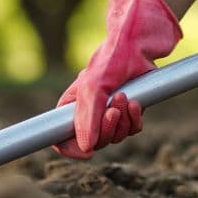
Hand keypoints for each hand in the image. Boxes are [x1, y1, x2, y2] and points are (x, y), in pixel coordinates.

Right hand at [53, 0, 181, 158]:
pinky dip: (134, 120)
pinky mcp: (129, 112)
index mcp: (70, 107)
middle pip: (92, 143)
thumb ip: (87, 119)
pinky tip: (135, 103)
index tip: (87, 150)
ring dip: (122, 122)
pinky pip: (132, 130)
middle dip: (105, 130)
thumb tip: (87, 148)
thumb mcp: (93, 89)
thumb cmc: (109, 62)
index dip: (72, 149)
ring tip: (124, 98)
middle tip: (112, 110)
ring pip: (114, 138)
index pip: (61, 139)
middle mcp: (88, 113)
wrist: (136, 47)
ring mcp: (109, 113)